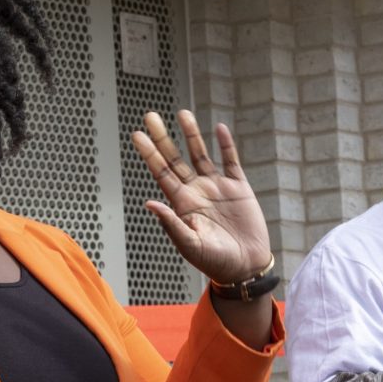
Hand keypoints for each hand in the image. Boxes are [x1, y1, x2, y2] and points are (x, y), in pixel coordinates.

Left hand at [130, 111, 271, 284]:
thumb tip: (149, 203)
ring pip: (201, 154)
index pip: (161, 172)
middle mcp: (196, 190)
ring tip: (183, 113)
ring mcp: (217, 187)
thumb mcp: (190, 245)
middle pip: (175, 158)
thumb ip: (171, 224)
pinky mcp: (238, 188)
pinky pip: (231, 161)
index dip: (149, 153)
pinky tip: (219, 129)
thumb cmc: (214, 262)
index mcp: (181, 204)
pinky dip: (226, 145)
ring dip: (192, 134)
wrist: (245, 267)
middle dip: (163, 137)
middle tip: (150, 116)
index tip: (137, 135)